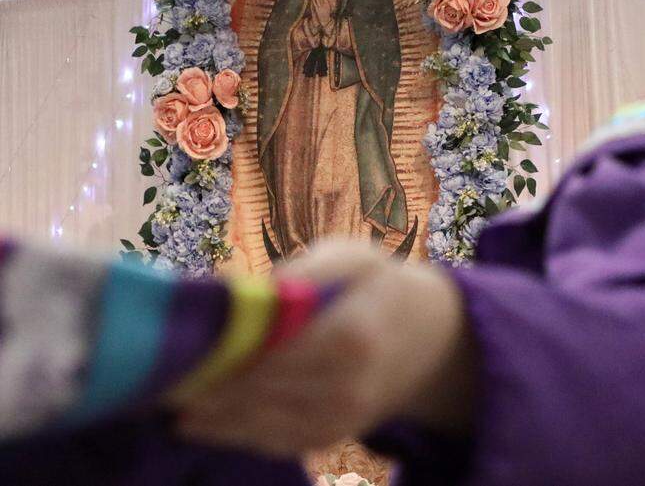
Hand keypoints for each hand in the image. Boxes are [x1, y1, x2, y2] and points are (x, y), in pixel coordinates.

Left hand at [177, 240, 473, 457]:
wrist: (433, 334)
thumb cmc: (381, 285)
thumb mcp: (351, 257)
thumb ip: (301, 271)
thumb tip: (243, 291)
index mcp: (352, 334)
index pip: (275, 357)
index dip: (227, 361)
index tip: (183, 355)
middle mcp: (349, 384)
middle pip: (263, 395)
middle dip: (210, 392)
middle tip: (159, 384)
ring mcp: (344, 416)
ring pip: (266, 426)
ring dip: (216, 421)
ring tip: (172, 407)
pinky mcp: (337, 433)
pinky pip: (281, 441)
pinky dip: (241, 434)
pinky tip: (206, 422)